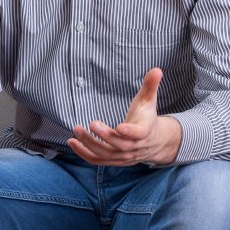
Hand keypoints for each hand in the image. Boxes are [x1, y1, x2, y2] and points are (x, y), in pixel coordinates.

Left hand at [67, 67, 181, 165]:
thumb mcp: (149, 101)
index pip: (139, 134)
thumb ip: (150, 85)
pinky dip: (84, 153)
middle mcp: (134, 147)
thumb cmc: (146, 117)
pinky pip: (98, 161)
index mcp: (145, 131)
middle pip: (118, 145)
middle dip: (104, 136)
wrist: (153, 141)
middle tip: (89, 123)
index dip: (130, 132)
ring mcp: (124, 156)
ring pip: (106, 154)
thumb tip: (157, 69)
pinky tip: (72, 142)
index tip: (119, 127)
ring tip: (76, 130)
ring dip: (89, 144)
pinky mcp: (114, 160)